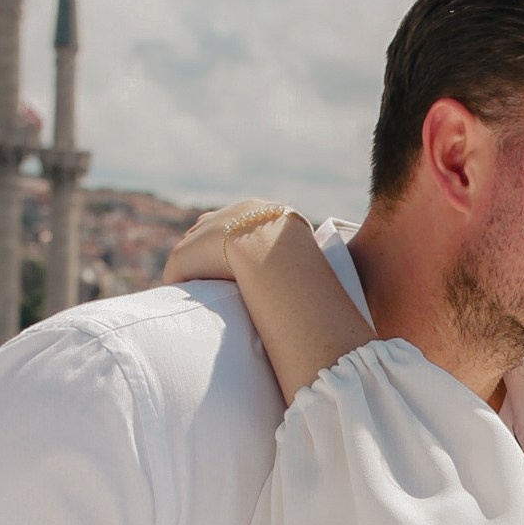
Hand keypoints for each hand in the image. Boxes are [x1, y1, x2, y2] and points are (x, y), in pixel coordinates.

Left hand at [162, 203, 374, 404]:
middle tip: (214, 279)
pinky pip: (180, 265)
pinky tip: (179, 298)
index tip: (242, 268)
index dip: (244, 247)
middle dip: (212, 252)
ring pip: (195, 247)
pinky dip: (180, 281)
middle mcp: (239, 213)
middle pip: (216, 229)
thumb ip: (323, 282)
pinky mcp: (191, 246)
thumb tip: (344, 311)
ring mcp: (214, 227)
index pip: (250, 225)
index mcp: (270, 215)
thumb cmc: (306, 273)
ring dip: (194, 269)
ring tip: (193, 293)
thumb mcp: (322, 271)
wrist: (275, 259)